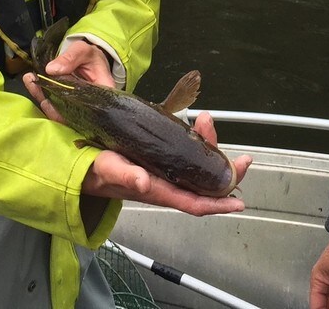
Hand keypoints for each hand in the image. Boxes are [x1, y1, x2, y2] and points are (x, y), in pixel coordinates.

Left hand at [22, 40, 113, 122]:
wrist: (87, 58)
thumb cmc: (90, 55)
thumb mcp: (83, 50)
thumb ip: (70, 57)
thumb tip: (52, 70)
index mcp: (103, 91)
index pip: (89, 108)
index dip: (70, 109)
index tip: (52, 98)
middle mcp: (91, 104)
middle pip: (71, 112)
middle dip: (51, 102)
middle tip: (36, 85)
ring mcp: (77, 106)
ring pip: (59, 111)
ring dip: (42, 97)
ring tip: (31, 80)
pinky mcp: (66, 104)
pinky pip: (52, 104)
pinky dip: (41, 94)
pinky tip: (31, 81)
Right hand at [83, 112, 253, 215]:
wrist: (86, 167)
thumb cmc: (97, 171)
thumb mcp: (108, 169)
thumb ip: (125, 175)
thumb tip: (144, 182)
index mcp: (158, 191)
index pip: (194, 203)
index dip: (218, 204)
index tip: (238, 202)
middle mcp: (168, 186)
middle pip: (205, 185)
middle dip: (226, 172)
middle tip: (242, 159)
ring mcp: (168, 175)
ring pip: (199, 168)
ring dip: (211, 150)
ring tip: (209, 124)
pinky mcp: (165, 163)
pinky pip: (189, 157)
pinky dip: (198, 142)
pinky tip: (198, 128)